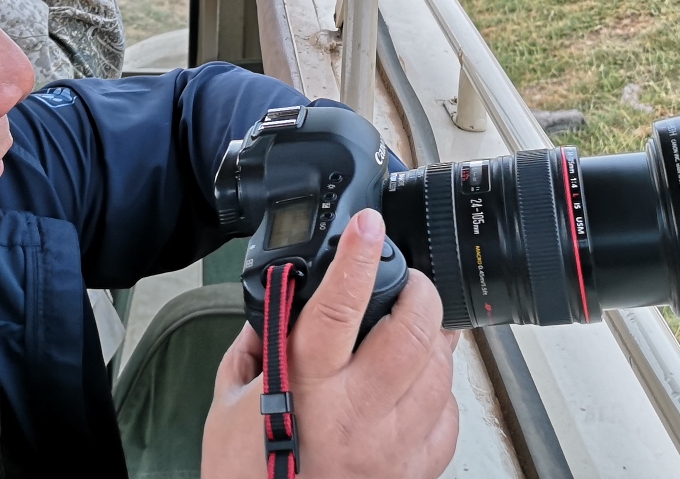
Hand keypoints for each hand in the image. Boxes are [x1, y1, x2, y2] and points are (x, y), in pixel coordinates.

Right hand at [202, 209, 458, 478]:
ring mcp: (390, 446)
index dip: (357, 258)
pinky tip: (419, 386)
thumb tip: (279, 301)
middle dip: (420, 291)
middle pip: (411, 333)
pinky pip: (448, 418)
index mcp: (304, 386)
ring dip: (433, 340)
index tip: (368, 225)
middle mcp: (354, 414)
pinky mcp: (413, 473)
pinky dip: (440, 393)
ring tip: (417, 329)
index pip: (337, 308)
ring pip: (439, 371)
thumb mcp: (231, 399)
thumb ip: (257, 344)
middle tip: (411, 280)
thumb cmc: (245, 474)